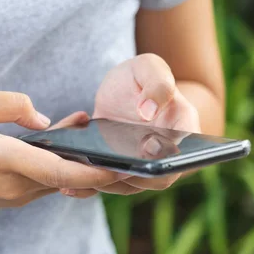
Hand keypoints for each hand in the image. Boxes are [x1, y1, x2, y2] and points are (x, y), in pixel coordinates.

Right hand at [0, 91, 121, 224]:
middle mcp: (15, 186)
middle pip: (68, 176)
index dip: (96, 170)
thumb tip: (44, 120)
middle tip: (102, 128)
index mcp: (5, 161)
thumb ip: (10, 103)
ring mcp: (13, 198)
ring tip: (80, 126)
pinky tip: (56, 145)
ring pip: (58, 181)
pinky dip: (58, 167)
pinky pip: (44, 185)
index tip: (123, 164)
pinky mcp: (9, 201)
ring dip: (75, 160)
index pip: (61, 171)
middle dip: (93, 156)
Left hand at [91, 54, 200, 194]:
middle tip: (100, 172)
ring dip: (105, 185)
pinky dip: (92, 186)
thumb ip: (157, 83)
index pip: (183, 154)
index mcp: (183, 127)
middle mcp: (167, 152)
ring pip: (130, 185)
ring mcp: (143, 164)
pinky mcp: (122, 168)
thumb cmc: (139, 74)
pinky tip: (69, 185)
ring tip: (77, 181)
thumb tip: (149, 112)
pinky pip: (111, 183)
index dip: (165, 164)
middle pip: (156, 179)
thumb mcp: (148, 67)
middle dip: (129, 179)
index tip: (140, 157)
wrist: (121, 87)